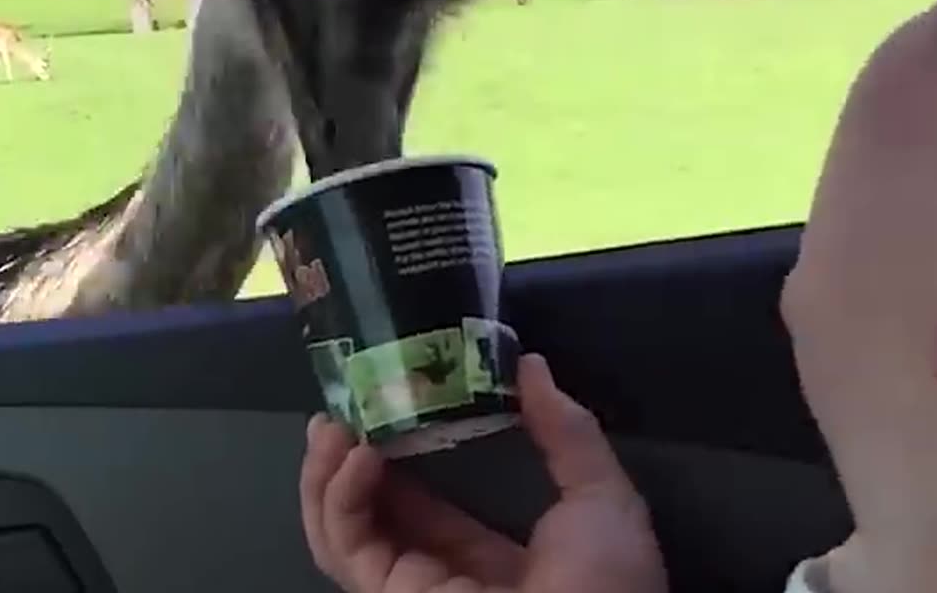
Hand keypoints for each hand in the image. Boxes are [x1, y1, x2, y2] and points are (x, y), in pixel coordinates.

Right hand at [299, 353, 668, 592]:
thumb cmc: (607, 583)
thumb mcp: (602, 497)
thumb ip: (566, 432)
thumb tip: (532, 365)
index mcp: (495, 559)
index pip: (431, 508)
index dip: (404, 460)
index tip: (388, 409)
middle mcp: (445, 577)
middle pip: (375, 518)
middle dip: (349, 463)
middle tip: (340, 410)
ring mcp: (412, 592)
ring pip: (344, 534)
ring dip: (328, 476)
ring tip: (331, 426)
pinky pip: (349, 547)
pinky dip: (339, 499)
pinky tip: (356, 456)